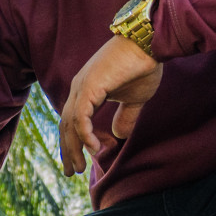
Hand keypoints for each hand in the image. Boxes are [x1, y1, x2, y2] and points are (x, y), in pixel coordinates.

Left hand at [58, 34, 161, 173]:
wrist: (149, 44)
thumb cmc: (143, 67)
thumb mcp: (134, 99)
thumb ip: (125, 117)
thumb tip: (118, 135)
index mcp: (86, 90)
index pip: (72, 121)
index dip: (74, 142)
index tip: (79, 162)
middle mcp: (79, 89)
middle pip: (66, 125)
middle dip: (68, 149)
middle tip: (72, 171)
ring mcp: (82, 87)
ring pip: (70, 123)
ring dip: (74, 147)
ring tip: (80, 167)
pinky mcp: (90, 86)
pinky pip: (81, 117)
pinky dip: (85, 135)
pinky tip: (94, 150)